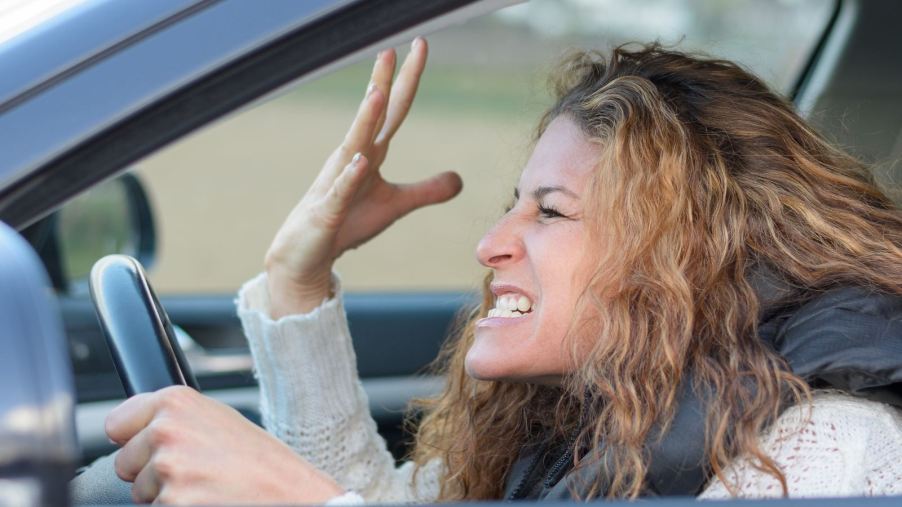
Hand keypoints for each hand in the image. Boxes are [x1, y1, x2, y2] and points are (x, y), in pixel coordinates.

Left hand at [105, 386, 343, 504]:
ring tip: (206, 486)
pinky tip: (206, 500)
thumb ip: (176, 417)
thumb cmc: (261, 460)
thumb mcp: (219, 419)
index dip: (135, 438)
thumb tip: (134, 426)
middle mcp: (167, 431)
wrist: (289, 492)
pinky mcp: (172, 502)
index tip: (152, 445)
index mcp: (176, 402)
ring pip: (140, 492)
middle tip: (195, 470)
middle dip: (152, 471)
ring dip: (167, 494)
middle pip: (125, 462)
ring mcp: (168, 469)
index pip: (118, 423)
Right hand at [264, 37, 462, 316]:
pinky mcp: (328, 211)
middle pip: (372, 117)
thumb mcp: (395, 206)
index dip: (407, 79)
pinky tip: (362, 161)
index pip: (394, 110)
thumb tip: (460, 179)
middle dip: (382, 83)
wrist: (306, 254)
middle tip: (392, 48)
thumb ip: (426, 190)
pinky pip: (341, 192)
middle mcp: (352, 158)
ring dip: (365, 121)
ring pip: (354, 146)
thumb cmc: (346, 223)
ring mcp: (337, 183)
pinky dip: (351, 177)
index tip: (419, 44)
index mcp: (370, 153)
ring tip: (377, 92)